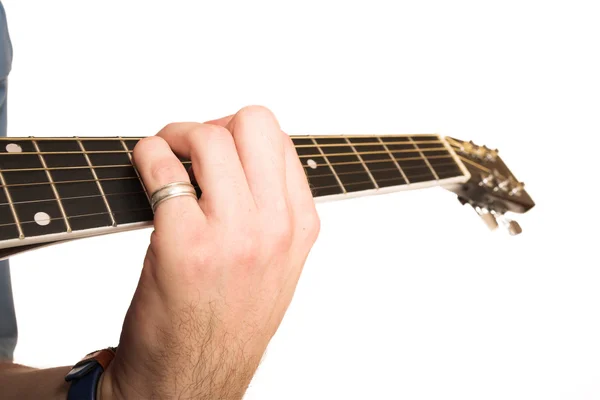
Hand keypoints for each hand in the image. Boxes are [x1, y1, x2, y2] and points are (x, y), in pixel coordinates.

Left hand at [100, 106, 319, 398]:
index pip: (279, 140)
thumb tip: (241, 152)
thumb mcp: (278, 263)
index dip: (240, 133)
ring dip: (176, 135)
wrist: (193, 377)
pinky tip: (144, 170)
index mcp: (300, 226)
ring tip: (163, 155)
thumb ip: (272, 207)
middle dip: (215, 123)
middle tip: (190, 146)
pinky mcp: (184, 244)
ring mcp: (232, 235)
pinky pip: (162, 169)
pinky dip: (147, 156)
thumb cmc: (229, 320)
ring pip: (209, 137)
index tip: (217, 149)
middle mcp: (274, 227)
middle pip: (253, 123)